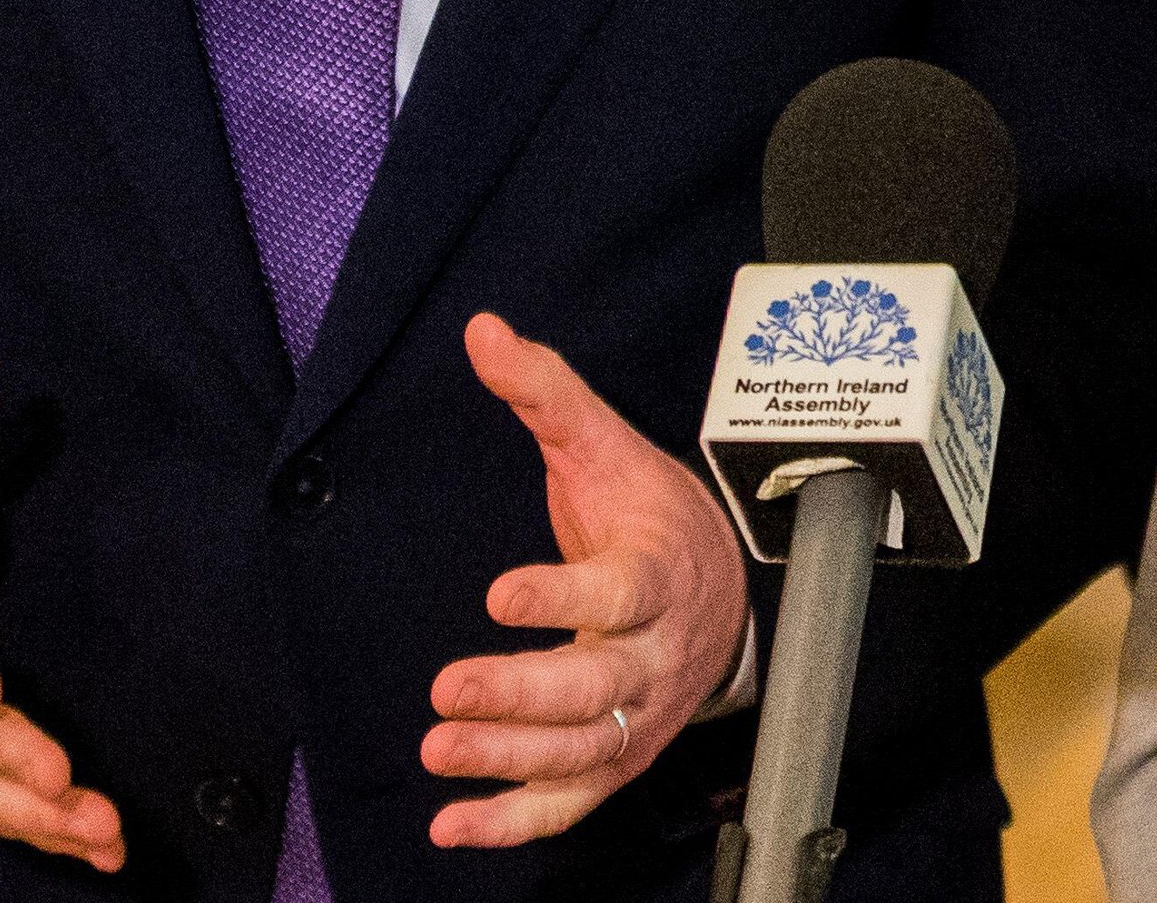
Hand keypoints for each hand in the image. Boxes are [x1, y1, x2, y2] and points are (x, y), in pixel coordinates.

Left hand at [424, 312, 751, 847]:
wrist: (718, 587)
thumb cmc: (648, 512)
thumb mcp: (603, 442)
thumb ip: (543, 390)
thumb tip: (482, 331)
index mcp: (657, 574)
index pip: (620, 592)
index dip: (564, 595)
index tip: (502, 591)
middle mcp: (653, 655)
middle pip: (594, 687)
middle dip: (520, 694)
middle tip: (448, 689)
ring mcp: (638, 715)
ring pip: (581, 751)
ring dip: (508, 759)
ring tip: (438, 749)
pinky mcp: (617, 758)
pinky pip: (571, 802)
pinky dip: (514, 823)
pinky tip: (451, 826)